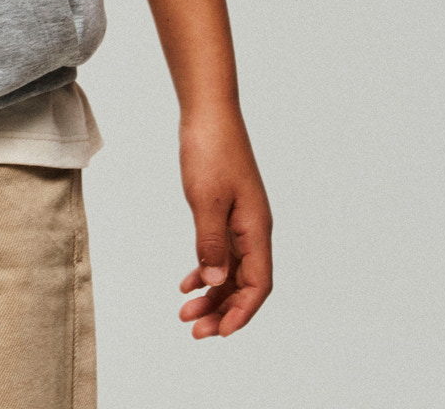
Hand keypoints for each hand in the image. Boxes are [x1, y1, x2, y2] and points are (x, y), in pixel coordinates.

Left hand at [177, 105, 272, 337]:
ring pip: (231, 271)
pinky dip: (206, 269)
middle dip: (222, 310)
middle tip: (194, 330)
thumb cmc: (210, 150)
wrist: (208, 112)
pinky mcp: (226, 211)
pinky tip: (188, 282)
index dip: (241, 312)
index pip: (258, 284)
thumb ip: (211, 242)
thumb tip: (216, 281)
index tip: (219, 332)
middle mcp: (253, 229)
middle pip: (244, 284)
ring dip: (212, 293)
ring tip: (185, 311)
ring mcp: (240, 221)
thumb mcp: (206, 199)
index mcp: (256, 228)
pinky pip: (221, 252)